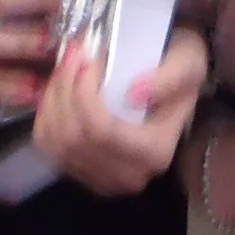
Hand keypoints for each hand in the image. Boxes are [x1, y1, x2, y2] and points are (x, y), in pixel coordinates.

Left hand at [29, 28, 208, 196]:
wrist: (175, 80)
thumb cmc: (180, 68)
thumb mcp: (188, 63)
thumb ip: (167, 78)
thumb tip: (133, 94)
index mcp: (156, 153)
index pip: (101, 131)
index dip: (82, 94)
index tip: (85, 59)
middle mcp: (130, 176)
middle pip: (73, 139)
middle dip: (64, 91)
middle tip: (72, 55)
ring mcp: (102, 179)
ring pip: (56, 143)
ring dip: (53, 100)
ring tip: (66, 69)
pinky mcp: (81, 172)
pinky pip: (47, 146)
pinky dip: (46, 115)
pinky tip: (58, 91)